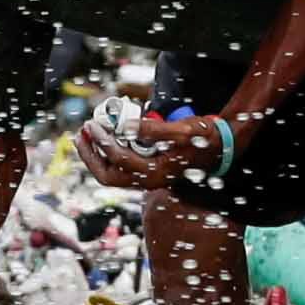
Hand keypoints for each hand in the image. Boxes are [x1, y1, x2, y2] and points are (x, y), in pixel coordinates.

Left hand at [80, 106, 235, 194]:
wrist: (223, 145)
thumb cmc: (205, 137)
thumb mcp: (182, 130)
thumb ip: (153, 130)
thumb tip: (124, 126)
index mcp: (156, 173)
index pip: (118, 159)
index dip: (102, 141)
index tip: (93, 124)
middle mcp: (149, 180)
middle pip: (108, 175)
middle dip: (90, 156)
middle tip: (81, 135)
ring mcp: (149, 178)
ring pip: (112, 174)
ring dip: (96, 156)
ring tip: (86, 136)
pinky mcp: (149, 171)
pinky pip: (120, 168)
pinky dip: (108, 155)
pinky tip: (104, 138)